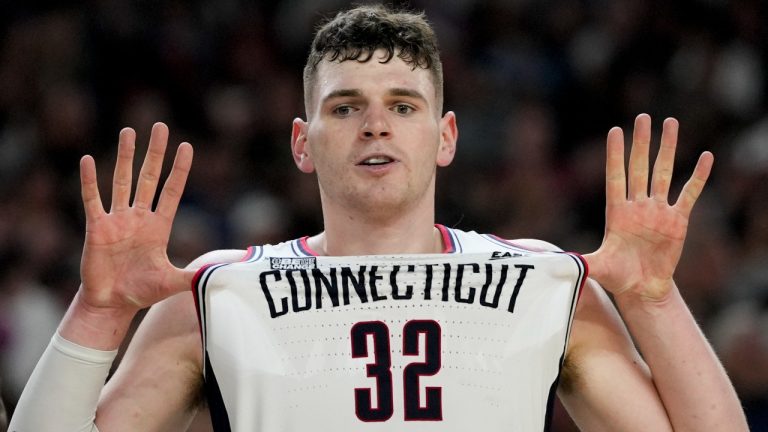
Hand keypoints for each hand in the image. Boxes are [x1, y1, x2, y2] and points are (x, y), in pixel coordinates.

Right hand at [78, 122, 193, 313]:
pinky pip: (92, 199)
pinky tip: (88, 160)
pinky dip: (90, 181)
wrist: (112, 304)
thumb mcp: (172, 282)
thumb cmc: (141, 292)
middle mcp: (139, 217)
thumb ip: (194, 276)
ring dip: (125, 157)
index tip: (187, 146)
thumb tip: (223, 276)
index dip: (179, 170)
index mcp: (159, 226)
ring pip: (122, 181)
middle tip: (160, 126)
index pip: (172, 191)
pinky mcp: (96, 227)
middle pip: (149, 177)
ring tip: (128, 132)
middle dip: (155, 152)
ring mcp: (117, 220)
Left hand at [584, 114, 712, 301]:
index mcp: (616, 212)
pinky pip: (688, 193)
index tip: (614, 131)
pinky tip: (706, 157)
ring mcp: (657, 211)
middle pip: (639, 167)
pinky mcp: (677, 220)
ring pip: (663, 172)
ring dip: (667, 149)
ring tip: (670, 123)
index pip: (615, 176)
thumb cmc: (617, 276)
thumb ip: (582, 262)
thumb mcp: (598, 267)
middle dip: (641, 143)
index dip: (615, 155)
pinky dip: (697, 177)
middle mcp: (637, 206)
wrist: (642, 287)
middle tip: (643, 117)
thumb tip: (559, 263)